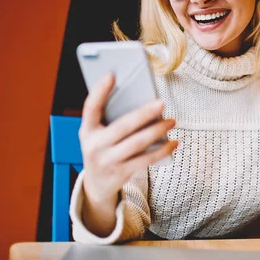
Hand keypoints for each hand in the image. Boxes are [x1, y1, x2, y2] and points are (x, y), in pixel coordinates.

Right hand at [78, 72, 177, 205]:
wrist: (96, 184)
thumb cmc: (103, 148)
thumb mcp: (98, 134)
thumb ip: (112, 118)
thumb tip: (143, 102)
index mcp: (86, 130)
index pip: (90, 108)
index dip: (99, 91)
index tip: (111, 74)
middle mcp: (94, 145)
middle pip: (122, 126)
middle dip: (143, 113)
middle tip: (162, 103)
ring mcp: (107, 161)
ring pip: (137, 143)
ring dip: (157, 131)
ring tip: (172, 121)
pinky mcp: (121, 173)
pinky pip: (145, 160)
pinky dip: (162, 150)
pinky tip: (173, 142)